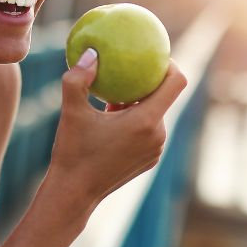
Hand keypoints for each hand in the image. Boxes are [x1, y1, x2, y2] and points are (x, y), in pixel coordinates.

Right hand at [49, 49, 187, 208]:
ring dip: (138, 103)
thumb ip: (78, 78)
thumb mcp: (71, 110)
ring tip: (113, 95)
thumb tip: (92, 53)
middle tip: (125, 69)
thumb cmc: (72, 151)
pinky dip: (135, 121)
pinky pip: (148, 131)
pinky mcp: (149, 160)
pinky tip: (111, 119)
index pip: (176, 82)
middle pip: (164, 98)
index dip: (169, 64)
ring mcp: (156, 150)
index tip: (152, 55)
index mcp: (145, 121)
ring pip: (154, 115)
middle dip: (146, 82)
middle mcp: (157, 135)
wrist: (74, 193)